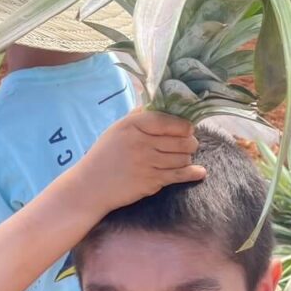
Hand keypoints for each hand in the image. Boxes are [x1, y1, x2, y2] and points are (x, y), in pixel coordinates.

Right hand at [71, 108, 205, 214]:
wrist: (90, 186)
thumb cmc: (104, 155)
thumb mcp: (117, 129)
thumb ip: (138, 116)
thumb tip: (160, 104)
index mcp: (132, 125)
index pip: (167, 120)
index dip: (183, 125)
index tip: (188, 128)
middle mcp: (141, 143)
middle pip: (180, 140)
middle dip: (190, 142)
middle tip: (190, 143)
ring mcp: (148, 163)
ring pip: (182, 157)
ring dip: (187, 157)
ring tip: (184, 156)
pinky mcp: (151, 182)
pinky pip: (179, 175)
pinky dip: (193, 173)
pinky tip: (199, 172)